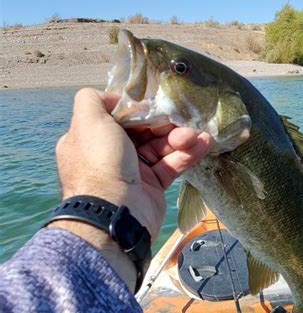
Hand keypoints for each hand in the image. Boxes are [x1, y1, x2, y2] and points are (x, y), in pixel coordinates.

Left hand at [55, 88, 211, 239]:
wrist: (115, 213)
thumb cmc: (100, 163)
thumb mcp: (88, 121)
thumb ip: (92, 99)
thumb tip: (114, 99)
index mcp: (90, 140)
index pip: (116, 118)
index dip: (135, 110)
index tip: (151, 106)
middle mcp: (109, 155)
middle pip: (141, 131)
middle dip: (162, 124)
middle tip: (180, 120)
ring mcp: (131, 172)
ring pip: (159, 147)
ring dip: (179, 138)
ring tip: (195, 135)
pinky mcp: (151, 187)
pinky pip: (170, 165)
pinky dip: (187, 154)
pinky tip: (203, 143)